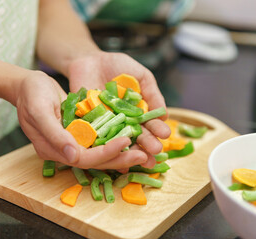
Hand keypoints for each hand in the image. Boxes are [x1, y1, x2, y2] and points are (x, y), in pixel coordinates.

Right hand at [15, 71, 148, 168]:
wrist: (27, 85)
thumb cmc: (31, 94)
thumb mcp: (39, 110)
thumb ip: (54, 134)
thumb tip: (72, 156)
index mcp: (52, 149)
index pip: (83, 158)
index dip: (105, 153)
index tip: (125, 141)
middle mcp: (63, 151)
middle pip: (95, 161)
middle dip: (119, 159)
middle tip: (144, 154)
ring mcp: (71, 143)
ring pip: (99, 155)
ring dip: (121, 154)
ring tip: (143, 151)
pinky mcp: (79, 134)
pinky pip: (99, 142)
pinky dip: (115, 143)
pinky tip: (132, 140)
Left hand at [67, 51, 170, 170]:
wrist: (89, 60)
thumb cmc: (118, 66)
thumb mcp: (140, 76)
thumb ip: (152, 93)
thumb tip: (165, 115)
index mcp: (139, 113)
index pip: (150, 123)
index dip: (158, 129)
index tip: (165, 134)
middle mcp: (125, 123)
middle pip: (138, 136)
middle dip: (148, 144)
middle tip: (156, 150)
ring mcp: (108, 126)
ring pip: (120, 141)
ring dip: (131, 151)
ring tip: (142, 159)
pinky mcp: (90, 126)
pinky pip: (98, 139)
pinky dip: (106, 149)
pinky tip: (117, 162)